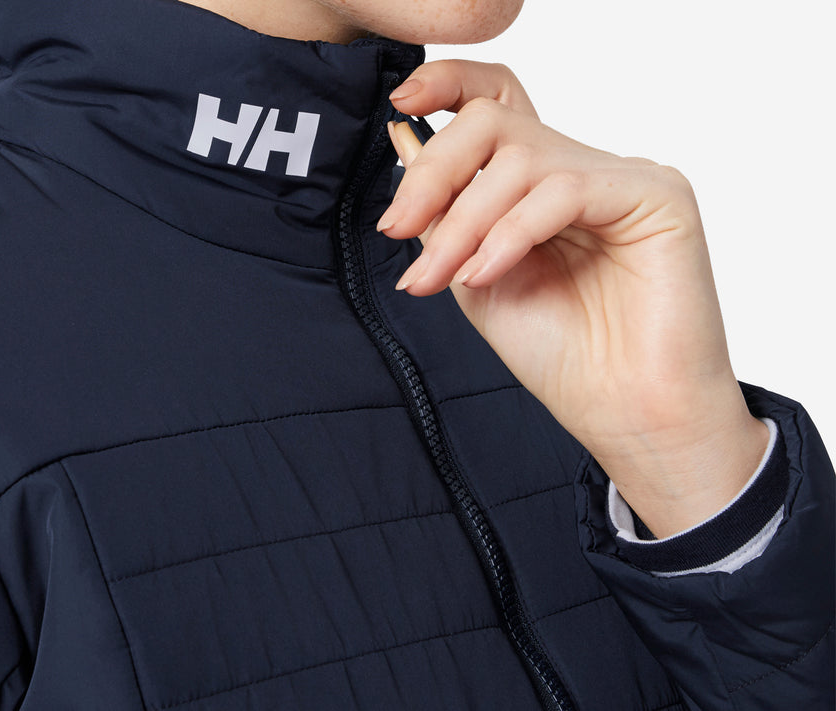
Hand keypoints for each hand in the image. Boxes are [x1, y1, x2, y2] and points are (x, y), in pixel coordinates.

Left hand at [380, 60, 768, 537]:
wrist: (623, 416)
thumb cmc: (559, 353)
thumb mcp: (470, 274)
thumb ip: (442, 211)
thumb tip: (402, 138)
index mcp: (538, 182)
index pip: (496, 102)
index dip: (447, 86)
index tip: (400, 104)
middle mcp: (580, 168)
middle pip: (493, 123)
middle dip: (433, 175)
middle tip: (397, 229)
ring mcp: (621, 176)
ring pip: (519, 160)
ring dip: (463, 223)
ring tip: (442, 278)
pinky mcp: (657, 195)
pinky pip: (565, 188)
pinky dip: (511, 232)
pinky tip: (488, 274)